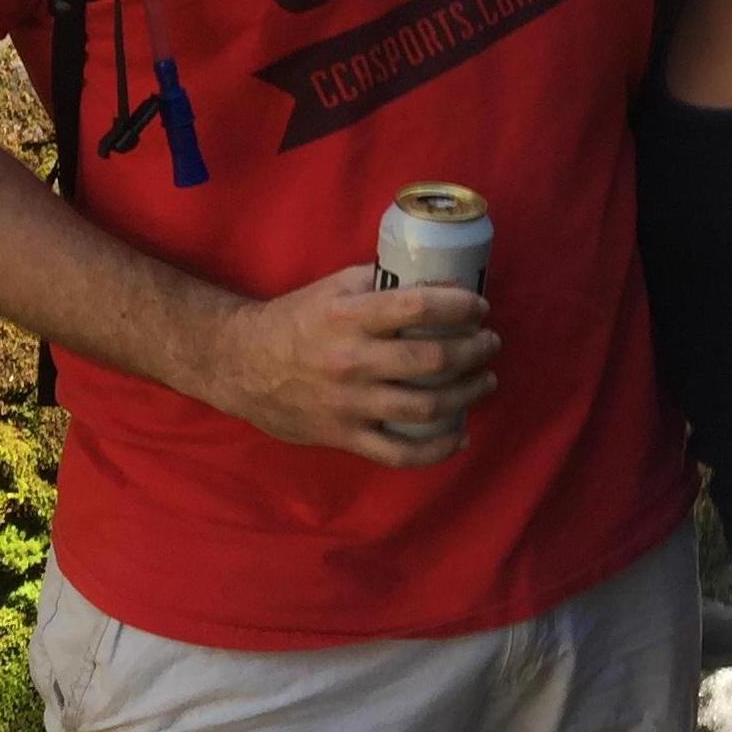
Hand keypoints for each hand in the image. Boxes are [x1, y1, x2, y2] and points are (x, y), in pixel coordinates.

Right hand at [203, 264, 498, 467]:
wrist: (241, 364)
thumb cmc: (296, 319)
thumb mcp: (335, 286)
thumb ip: (381, 281)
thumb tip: (438, 279)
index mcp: (350, 316)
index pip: (419, 307)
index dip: (460, 305)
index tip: (480, 306)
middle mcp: (352, 361)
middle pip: (432, 359)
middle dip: (475, 350)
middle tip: (490, 342)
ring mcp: (350, 404)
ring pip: (425, 407)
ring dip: (468, 393)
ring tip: (485, 380)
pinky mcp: (344, 436)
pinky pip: (399, 452)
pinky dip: (437, 449)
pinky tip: (461, 434)